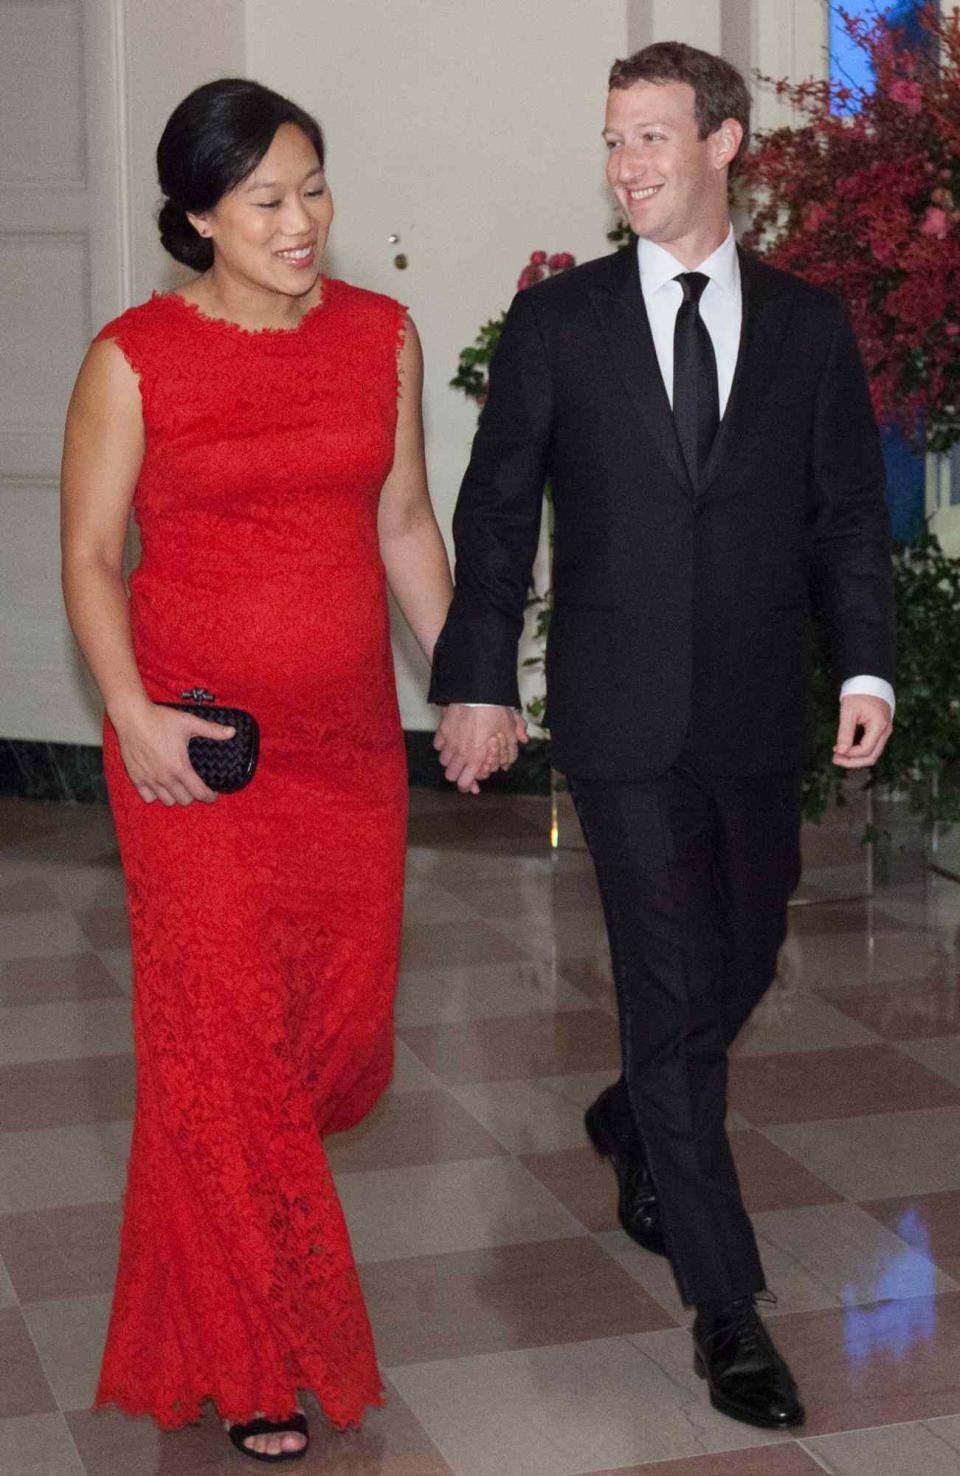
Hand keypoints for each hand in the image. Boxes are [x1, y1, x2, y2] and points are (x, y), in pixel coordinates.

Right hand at [112, 700, 233, 805]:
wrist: (132, 716)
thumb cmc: (160, 719)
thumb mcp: (190, 722)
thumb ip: (212, 730)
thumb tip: (232, 732)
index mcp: (180, 768)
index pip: (199, 793)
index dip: (209, 797)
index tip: (213, 795)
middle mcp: (164, 778)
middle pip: (184, 800)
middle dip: (193, 796)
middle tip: (196, 787)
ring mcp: (149, 779)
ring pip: (167, 801)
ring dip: (175, 797)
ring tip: (180, 787)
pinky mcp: (136, 777)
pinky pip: (148, 797)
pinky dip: (156, 795)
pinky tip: (160, 786)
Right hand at [434, 704, 527, 793]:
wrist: (477, 691)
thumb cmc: (494, 710)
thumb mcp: (508, 729)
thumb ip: (510, 749)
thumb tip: (508, 764)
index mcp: (476, 756)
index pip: (464, 782)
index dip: (467, 786)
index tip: (472, 785)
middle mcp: (459, 752)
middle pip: (450, 775)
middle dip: (458, 774)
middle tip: (465, 769)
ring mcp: (448, 741)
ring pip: (443, 760)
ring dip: (450, 760)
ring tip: (459, 753)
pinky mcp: (442, 729)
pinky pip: (438, 744)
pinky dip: (443, 745)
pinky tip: (452, 740)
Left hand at [833, 694, 892, 769]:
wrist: (871, 681)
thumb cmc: (859, 694)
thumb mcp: (848, 712)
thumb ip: (845, 732)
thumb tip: (841, 751)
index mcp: (879, 726)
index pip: (865, 750)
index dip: (849, 755)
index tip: (835, 751)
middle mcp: (886, 732)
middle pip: (871, 757)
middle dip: (853, 762)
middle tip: (835, 759)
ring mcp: (885, 732)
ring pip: (872, 754)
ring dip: (856, 758)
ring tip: (839, 756)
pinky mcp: (880, 731)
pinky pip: (872, 747)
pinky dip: (859, 751)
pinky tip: (846, 748)